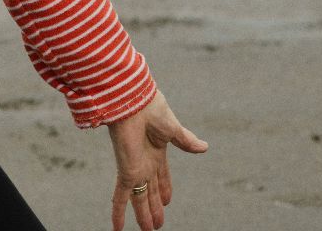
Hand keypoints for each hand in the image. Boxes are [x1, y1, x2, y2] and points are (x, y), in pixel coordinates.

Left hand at [106, 89, 207, 230]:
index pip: (162, 176)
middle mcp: (145, 162)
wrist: (133, 103)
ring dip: (143, 216)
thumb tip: (205, 147)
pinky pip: (120, 197)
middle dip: (154, 207)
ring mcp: (135, 169)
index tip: (167, 202)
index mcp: (157, 151)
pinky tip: (117, 229)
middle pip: (151, 191)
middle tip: (157, 224)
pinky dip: (118, 213)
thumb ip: (186, 140)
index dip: (165, 189)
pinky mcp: (126, 172)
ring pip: (139, 199)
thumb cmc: (152, 109)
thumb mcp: (173, 128)